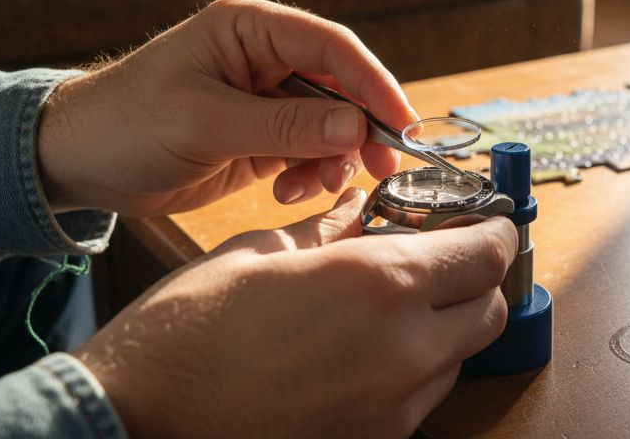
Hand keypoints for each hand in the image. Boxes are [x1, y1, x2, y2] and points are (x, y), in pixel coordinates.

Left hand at [38, 0, 417, 215]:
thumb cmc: (125, 125)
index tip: (402, 124)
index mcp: (251, 29)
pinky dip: (310, 174)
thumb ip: (285, 125)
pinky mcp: (261, 135)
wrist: (74, 164)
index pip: (333, 46)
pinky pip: (310, 151)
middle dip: (361, 128)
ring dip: (333, 158)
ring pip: (332, 124)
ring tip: (309, 187)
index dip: (375, 83)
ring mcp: (266, 97)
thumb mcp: (206, 124)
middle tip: (379, 168)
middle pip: (343, 86)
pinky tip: (287, 191)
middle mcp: (265, 56)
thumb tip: (356, 126)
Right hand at [77, 189, 516, 437]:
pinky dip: (410, 369)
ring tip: (387, 307)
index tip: (482, 221)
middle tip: (439, 259)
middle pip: (488, 310)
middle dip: (473, 280)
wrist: (138, 417)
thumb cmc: (189, 330)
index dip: (490, 230)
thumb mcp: (264, 251)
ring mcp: (393, 409)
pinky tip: (361, 351)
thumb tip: (361, 212)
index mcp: (382, 284)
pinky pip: (420, 399)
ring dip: (442, 327)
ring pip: (457, 358)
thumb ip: (332, 230)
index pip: (486, 253)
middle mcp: (405, 351)